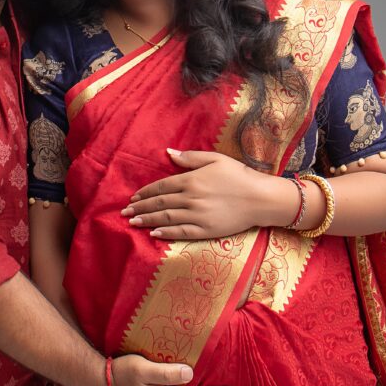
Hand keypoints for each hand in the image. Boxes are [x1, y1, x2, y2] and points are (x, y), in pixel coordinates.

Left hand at [121, 148, 282, 239]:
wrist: (260, 198)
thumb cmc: (239, 176)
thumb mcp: (215, 159)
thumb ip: (190, 158)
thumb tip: (168, 152)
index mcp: (192, 180)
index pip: (161, 187)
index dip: (145, 192)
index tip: (134, 197)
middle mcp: (191, 198)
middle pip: (159, 203)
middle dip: (140, 207)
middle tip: (125, 212)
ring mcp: (197, 215)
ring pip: (166, 218)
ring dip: (147, 220)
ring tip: (132, 222)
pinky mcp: (205, 230)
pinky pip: (181, 232)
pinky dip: (165, 233)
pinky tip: (153, 233)